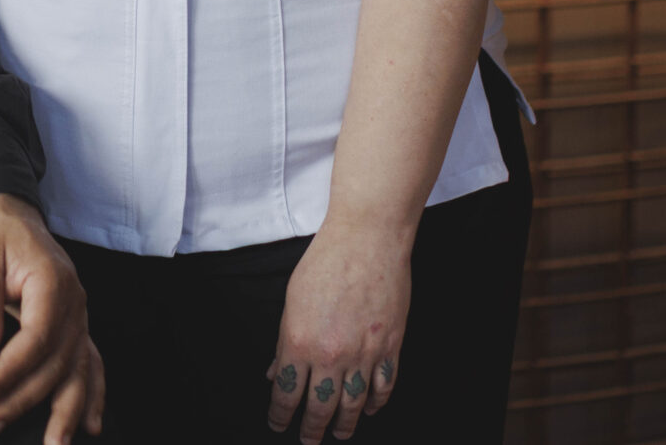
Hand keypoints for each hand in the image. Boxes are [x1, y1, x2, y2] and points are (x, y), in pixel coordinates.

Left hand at [0, 193, 104, 442]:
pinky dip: (93, 395)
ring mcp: (79, 315)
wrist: (6, 213)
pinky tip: (90, 425)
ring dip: (65, 411)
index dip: (12, 370)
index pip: (37, 337)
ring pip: (78, 369)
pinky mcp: (73, 325)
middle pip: (56, 361)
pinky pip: (91, 363)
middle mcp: (74, 301)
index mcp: (52, 280)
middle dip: (25, 399)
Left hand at [266, 216, 412, 441]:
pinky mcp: (390, 348)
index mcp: (299, 342)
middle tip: (307, 440)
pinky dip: (375, 404)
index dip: (280, 415)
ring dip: (343, 424)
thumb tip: (274, 370)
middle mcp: (330, 355)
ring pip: (352, 405)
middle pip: (319, 407)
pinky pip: (383, 388)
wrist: (367, 240)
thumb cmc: (325, 262)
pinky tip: (368, 409)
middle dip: (311, 430)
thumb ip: (283, 341)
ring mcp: (363, 354)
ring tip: (337, 433)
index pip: (286, 393)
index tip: (277, 424)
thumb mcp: (291, 301)